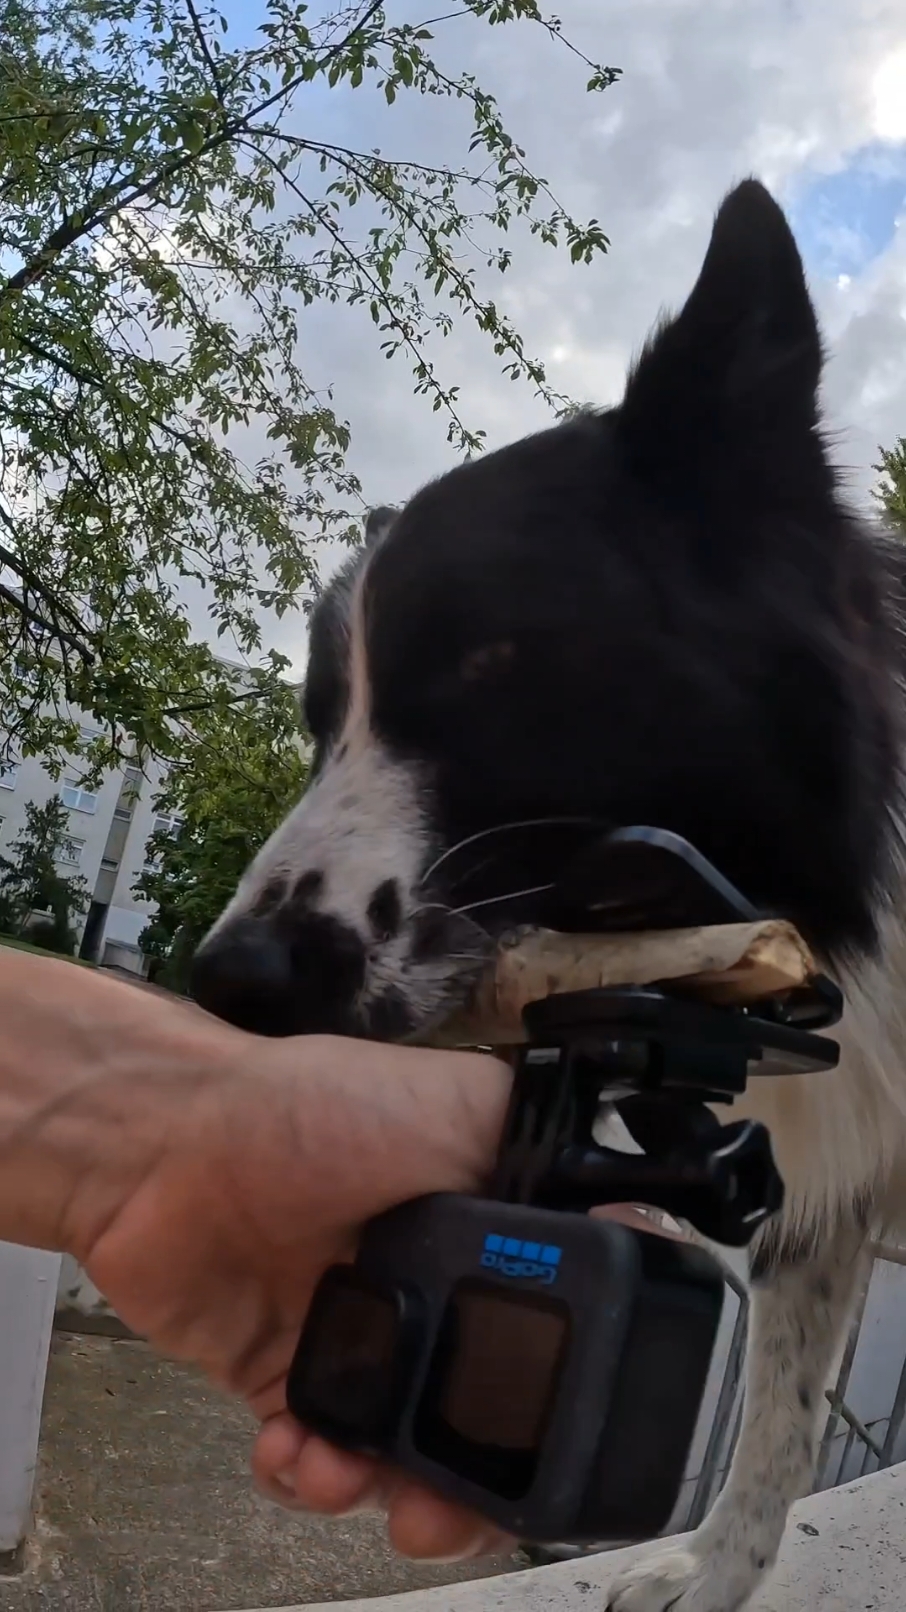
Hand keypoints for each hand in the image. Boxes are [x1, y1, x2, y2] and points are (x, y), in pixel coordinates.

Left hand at [70, 1018, 513, 1560]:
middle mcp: (433, 1298)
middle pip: (484, 1422)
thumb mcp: (459, 1103)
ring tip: (351, 1478)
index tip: (557, 1448)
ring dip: (388, 1493)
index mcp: (484, 1239)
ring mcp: (361, 1347)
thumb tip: (649, 1203)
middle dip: (476, 1485)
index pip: (552, 1339)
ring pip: (403, 1462)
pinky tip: (291, 1452)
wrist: (164, 1146)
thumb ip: (549, 1150)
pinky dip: (308, 1478)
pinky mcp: (286, 1385)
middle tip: (447, 1507)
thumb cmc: (314, 1112)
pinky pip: (317, 1466)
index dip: (561, 1403)